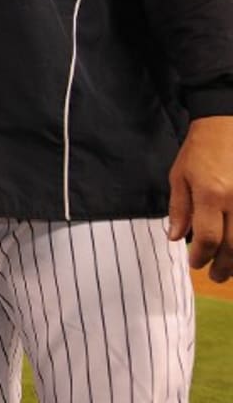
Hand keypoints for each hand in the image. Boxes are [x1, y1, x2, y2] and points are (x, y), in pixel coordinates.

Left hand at [168, 115, 232, 282]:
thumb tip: (175, 237)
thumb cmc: (200, 151)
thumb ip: (179, 208)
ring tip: (229, 270)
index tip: (195, 263)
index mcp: (211, 194)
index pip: (207, 237)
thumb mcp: (179, 176)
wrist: (225, 126)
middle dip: (224, 266)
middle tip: (215, 277)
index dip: (201, 256)